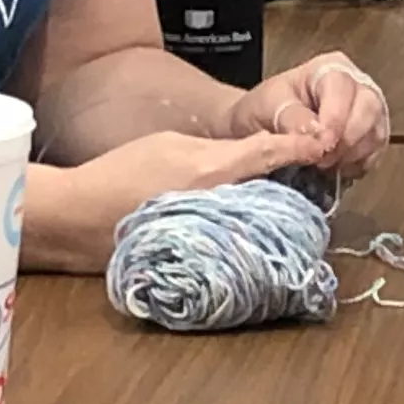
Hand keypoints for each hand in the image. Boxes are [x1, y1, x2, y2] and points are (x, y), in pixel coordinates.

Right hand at [66, 128, 331, 227]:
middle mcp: (217, 204)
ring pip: (259, 223)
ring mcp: (210, 236)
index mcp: (211, 169)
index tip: (323, 144)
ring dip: (278, 214)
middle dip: (295, 187)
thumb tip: (252, 153)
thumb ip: (216, 148)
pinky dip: (251, 237)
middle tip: (315, 176)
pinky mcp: (201, 260)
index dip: (299, 147)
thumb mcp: (169, 143)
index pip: (268, 154)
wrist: (80, 217)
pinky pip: (237, 245)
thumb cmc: (120, 171)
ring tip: (294, 206)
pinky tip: (257, 232)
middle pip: (274, 194)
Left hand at [236, 51, 388, 175]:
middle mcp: (356, 86)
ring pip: (376, 133)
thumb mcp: (267, 107)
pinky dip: (357, 166)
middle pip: (369, 110)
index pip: (343, 89)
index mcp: (329, 69)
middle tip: (322, 162)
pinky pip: (375, 153)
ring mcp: (368, 111)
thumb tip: (315, 135)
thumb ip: (291, 118)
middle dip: (347, 141)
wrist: (263, 126)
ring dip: (352, 156)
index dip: (335, 120)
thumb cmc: (266, 109)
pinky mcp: (371, 136)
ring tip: (324, 167)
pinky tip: (335, 170)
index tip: (320, 147)